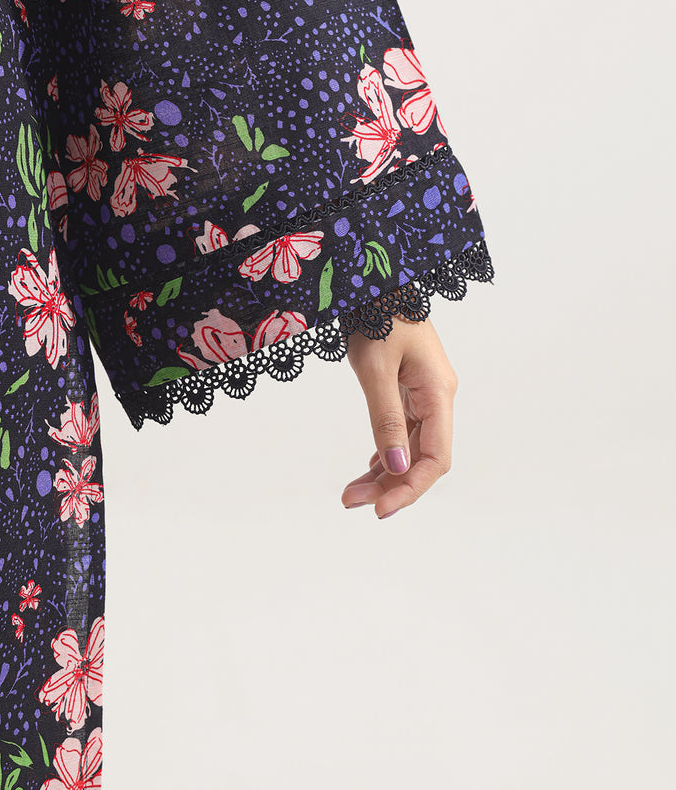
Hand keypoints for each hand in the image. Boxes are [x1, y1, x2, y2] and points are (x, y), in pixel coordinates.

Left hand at [341, 313, 457, 519]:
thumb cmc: (377, 313)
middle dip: (390, 486)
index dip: (412, 489)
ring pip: (409, 447)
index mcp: (438, 393)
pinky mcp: (407, 388)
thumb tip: (396, 467)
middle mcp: (436, 397)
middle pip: (422, 457)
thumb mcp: (375, 368)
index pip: (436, 458)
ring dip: (383, 473)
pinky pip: (401, 430)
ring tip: (350, 494)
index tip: (380, 509)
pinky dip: (384, 452)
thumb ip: (385, 419)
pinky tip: (369, 470)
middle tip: (351, 502)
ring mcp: (423, 393)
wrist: (373, 280)